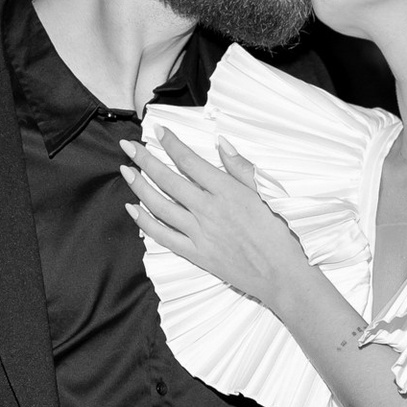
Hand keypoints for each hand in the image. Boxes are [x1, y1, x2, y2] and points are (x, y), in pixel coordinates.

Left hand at [120, 130, 308, 311]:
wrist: (280, 275)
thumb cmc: (277, 234)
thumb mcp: (264, 193)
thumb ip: (240, 167)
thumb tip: (221, 143)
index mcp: (226, 191)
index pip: (189, 161)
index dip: (171, 143)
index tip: (158, 131)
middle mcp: (208, 210)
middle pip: (167, 179)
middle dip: (145, 159)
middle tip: (128, 146)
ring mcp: (198, 233)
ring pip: (159, 205)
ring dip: (139, 186)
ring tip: (126, 171)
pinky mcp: (195, 253)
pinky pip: (162, 235)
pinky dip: (144, 222)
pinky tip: (133, 209)